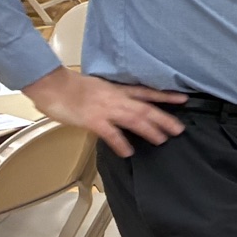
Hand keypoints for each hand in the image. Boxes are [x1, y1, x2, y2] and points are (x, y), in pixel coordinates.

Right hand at [23, 67, 187, 156]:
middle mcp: (116, 98)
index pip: (147, 91)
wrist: (53, 85)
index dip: (166, 96)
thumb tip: (119, 106)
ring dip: (149, 130)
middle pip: (146, 108)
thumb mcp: (98, 87)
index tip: (183, 99)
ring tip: (162, 140)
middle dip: (164, 119)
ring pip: (134, 119)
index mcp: (117, 89)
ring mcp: (105, 109)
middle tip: (179, 129)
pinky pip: (111, 133)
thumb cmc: (71, 86)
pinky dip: (120, 142)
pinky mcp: (93, 120)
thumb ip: (111, 96)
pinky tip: (128, 152)